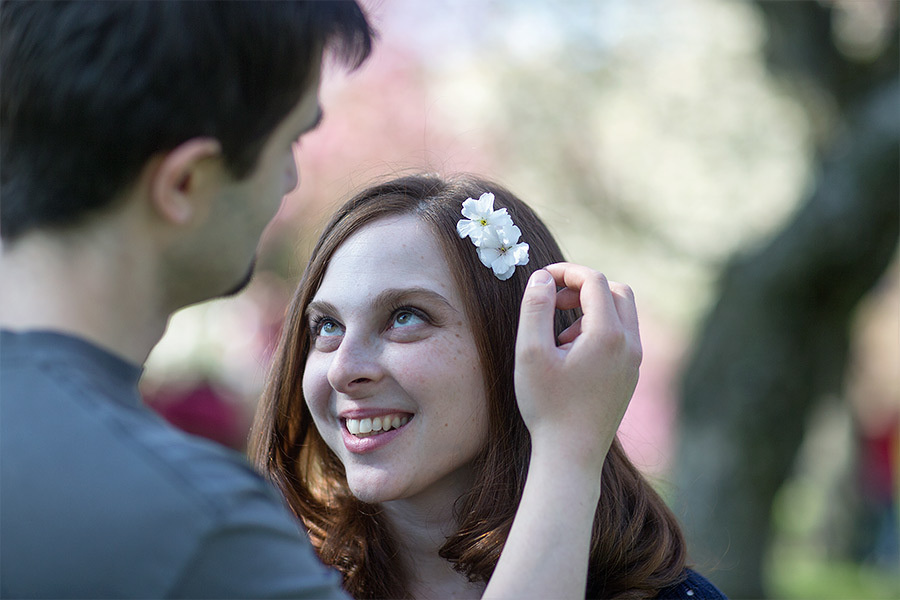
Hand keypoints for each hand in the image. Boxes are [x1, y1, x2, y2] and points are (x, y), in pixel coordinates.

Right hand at [514, 263, 641, 472]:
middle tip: (553, 302)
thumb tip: (543, 277)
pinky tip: (571, 356)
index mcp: (608, 334)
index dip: (567, 272)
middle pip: (617, 291)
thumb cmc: (547, 405)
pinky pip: (622, 337)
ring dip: (592, 310)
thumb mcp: (530, 352)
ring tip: (559, 337)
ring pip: (623, 314)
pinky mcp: (632, 377)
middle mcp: (630, 345)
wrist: (571, 456)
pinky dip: (599, 331)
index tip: (542, 279)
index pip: (594, 281)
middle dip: (584, 288)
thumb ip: (535, 308)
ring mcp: (635, 362)